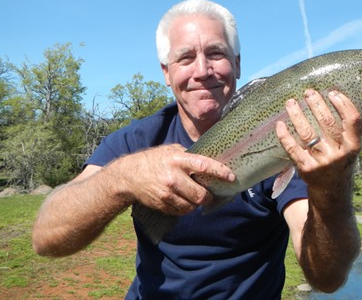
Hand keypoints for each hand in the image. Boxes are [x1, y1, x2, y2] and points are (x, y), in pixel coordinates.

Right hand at [115, 144, 234, 215]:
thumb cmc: (154, 160)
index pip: (204, 166)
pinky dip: (186, 208)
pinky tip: (183, 200)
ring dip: (197, 203)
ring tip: (194, 196)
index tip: (231, 177)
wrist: (129, 176)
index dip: (220, 172)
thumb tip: (210, 160)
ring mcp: (167, 193)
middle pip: (200, 194)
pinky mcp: (162, 205)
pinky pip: (181, 211)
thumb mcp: (171, 150)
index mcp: (178, 160)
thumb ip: (189, 155)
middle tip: (210, 193)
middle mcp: (173, 177)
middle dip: (208, 196)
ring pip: (192, 206)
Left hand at [275, 89, 361, 189]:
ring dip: (297, 115)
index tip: (332, 92)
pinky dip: (285, 135)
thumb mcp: (350, 147)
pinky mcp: (306, 168)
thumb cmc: (340, 159)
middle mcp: (339, 154)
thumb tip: (336, 96)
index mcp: (353, 146)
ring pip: (307, 133)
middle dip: (316, 104)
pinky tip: (280, 124)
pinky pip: (293, 148)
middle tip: (308, 92)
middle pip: (327, 123)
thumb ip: (347, 128)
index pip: (352, 120)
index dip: (343, 104)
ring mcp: (322, 162)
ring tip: (291, 102)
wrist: (331, 189)